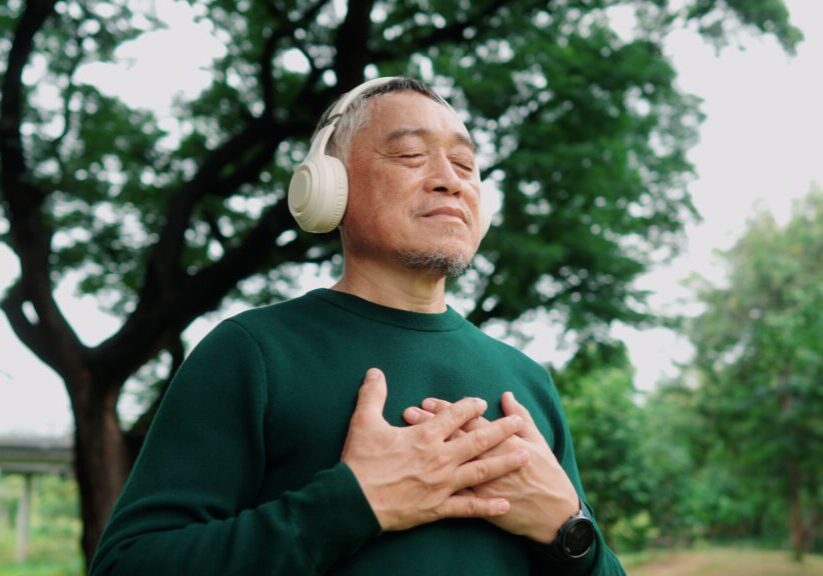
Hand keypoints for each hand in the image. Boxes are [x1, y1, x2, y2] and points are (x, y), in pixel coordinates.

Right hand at [341, 368, 528, 531]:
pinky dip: (487, 507)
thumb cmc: (359, 461)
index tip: (481, 402)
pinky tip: (505, 505)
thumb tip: (375, 371)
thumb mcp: (363, 422)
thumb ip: (373, 394)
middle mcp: (439, 458)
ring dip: (504, 462)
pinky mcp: (437, 508)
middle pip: (477, 440)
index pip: (454, 416)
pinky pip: (468, 508)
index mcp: (425, 436)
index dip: (469, 406)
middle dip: (500, 429)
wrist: (353, 502)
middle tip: (518, 422)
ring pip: (481, 471)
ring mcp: (442, 484)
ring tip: (525, 456)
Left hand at [403, 392, 578, 542]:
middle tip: (408, 412)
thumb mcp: (538, 442)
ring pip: (449, 461)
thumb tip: (507, 395)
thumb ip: (521, 417)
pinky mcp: (481, 504)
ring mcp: (483, 483)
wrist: (554, 515)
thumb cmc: (547, 475)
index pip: (470, 420)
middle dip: (430, 424)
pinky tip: (416, 475)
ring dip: (428, 449)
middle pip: (454, 437)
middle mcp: (490, 460)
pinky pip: (453, 492)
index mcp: (504, 442)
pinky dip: (434, 483)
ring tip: (406, 436)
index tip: (427, 401)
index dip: (447, 409)